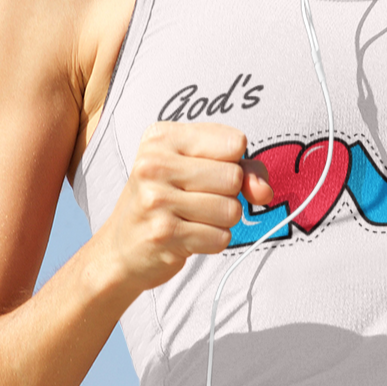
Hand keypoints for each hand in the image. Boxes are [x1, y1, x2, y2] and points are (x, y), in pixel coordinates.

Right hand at [95, 122, 274, 295]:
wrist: (122, 248)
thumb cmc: (166, 200)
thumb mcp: (198, 168)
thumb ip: (243, 168)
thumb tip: (265, 191)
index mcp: (162, 137)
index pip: (234, 142)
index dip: (233, 162)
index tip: (209, 172)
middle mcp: (154, 164)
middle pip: (234, 177)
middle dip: (229, 195)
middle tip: (198, 199)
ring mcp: (156, 199)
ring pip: (231, 210)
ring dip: (221, 221)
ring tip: (192, 218)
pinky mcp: (163, 234)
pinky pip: (220, 238)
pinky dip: (213, 241)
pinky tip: (188, 236)